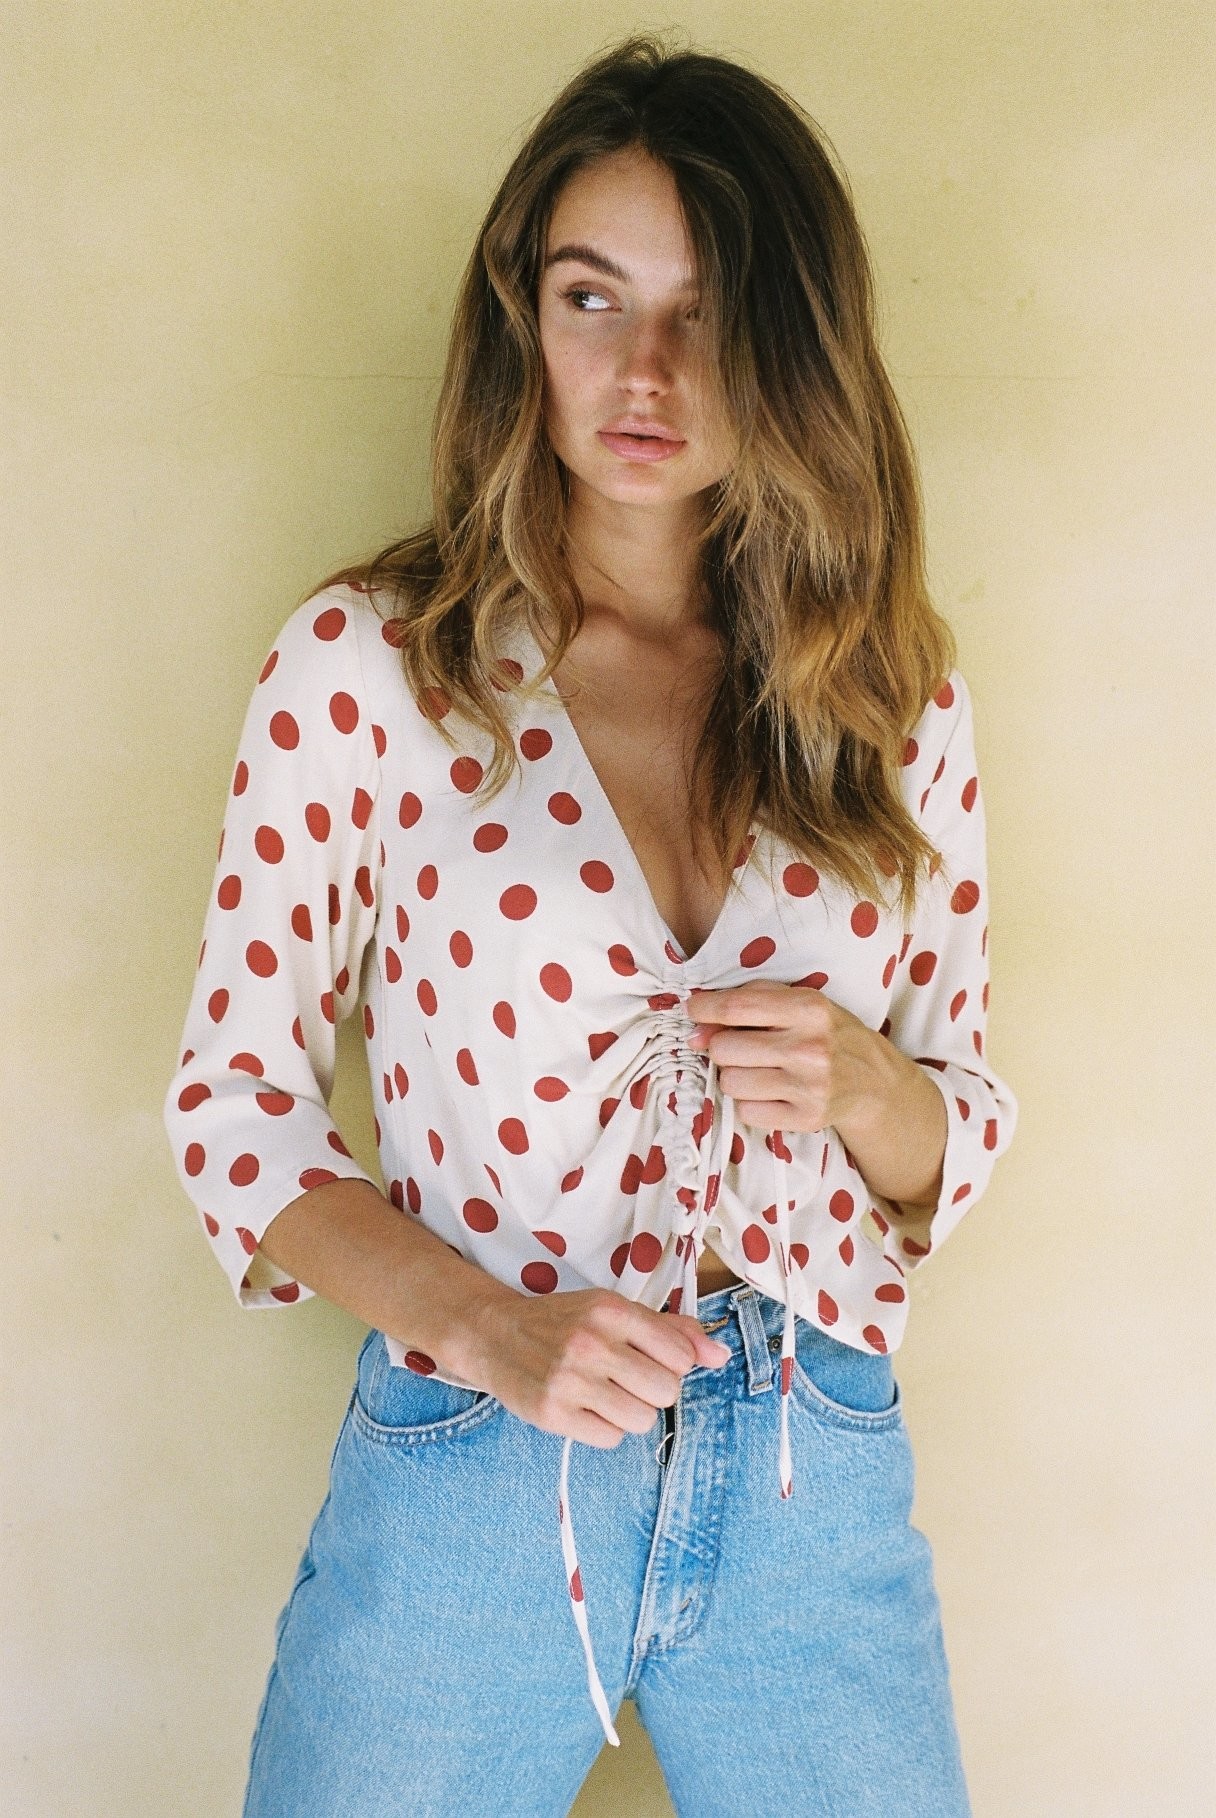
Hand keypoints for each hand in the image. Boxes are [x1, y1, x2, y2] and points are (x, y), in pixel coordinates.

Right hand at [473, 1287, 730, 1446]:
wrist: (494, 1334)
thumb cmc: (563, 1322)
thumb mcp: (614, 1311)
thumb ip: (671, 1330)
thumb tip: (720, 1355)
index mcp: (611, 1310)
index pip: (680, 1355)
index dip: (672, 1363)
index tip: (646, 1358)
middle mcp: (591, 1342)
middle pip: (666, 1391)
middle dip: (653, 1390)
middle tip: (625, 1379)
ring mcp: (570, 1380)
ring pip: (642, 1419)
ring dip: (630, 1413)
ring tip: (604, 1394)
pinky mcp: (552, 1414)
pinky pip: (610, 1438)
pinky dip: (604, 1429)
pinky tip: (585, 1408)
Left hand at [683, 981, 881, 1134]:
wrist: (873, 1081)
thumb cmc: (828, 1034)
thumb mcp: (801, 1003)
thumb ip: (751, 1002)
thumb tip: (698, 1030)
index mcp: (809, 1009)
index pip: (738, 1007)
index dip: (705, 1008)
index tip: (693, 1009)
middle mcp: (810, 1048)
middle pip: (725, 1049)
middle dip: (722, 1047)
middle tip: (741, 1047)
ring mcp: (809, 1087)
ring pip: (730, 1083)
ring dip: (734, 1076)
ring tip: (759, 1070)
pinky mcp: (807, 1118)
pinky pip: (746, 1112)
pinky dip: (749, 1103)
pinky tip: (770, 1092)